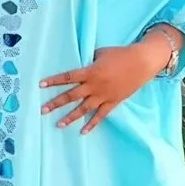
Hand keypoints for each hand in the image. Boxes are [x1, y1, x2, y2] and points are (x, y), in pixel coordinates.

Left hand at [40, 39, 169, 133]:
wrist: (142, 62)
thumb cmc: (121, 54)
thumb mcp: (101, 53)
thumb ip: (89, 62)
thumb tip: (80, 69)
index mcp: (90, 72)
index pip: (68, 77)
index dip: (54, 81)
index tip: (41, 85)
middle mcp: (94, 85)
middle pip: (71, 96)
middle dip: (56, 103)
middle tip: (43, 110)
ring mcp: (103, 95)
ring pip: (83, 109)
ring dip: (70, 117)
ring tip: (59, 124)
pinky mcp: (113, 102)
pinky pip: (100, 115)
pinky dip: (92, 124)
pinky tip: (83, 132)